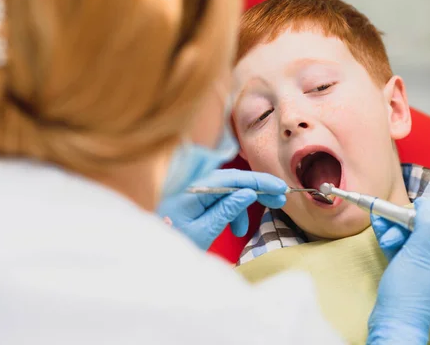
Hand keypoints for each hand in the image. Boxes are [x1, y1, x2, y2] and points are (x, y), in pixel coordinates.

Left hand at [157, 169, 286, 249]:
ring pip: (228, 191)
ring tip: (242, 232)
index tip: (280, 187)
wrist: (150, 252)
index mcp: (195, 189)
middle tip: (280, 200)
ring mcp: (194, 191)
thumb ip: (226, 210)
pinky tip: (233, 229)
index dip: (259, 181)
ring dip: (241, 209)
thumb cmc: (173, 243)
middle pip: (233, 180)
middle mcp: (195, 184)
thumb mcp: (203, 231)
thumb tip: (249, 193)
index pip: (233, 178)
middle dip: (257, 191)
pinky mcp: (195, 199)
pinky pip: (220, 199)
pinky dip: (230, 212)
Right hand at [367, 198, 429, 343]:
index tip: (420, 209)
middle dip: (410, 221)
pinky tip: (380, 229)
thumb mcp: (419, 252)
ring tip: (384, 235)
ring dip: (396, 229)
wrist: (393, 321)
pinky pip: (403, 244)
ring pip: (414, 233)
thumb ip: (427, 224)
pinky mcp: (409, 266)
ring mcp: (426, 262)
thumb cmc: (410, 289)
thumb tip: (428, 203)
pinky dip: (392, 236)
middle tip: (395, 223)